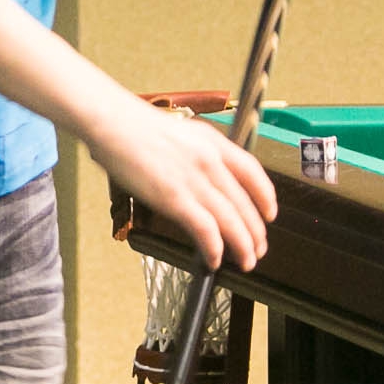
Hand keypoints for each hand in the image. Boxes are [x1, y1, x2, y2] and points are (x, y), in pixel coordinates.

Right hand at [89, 99, 275, 270]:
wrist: (114, 122)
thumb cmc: (136, 128)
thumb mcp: (180, 134)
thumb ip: (197, 155)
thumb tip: (204, 181)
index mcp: (213, 141)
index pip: (253, 172)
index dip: (265, 196)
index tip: (269, 212)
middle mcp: (210, 160)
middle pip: (245, 202)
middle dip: (256, 231)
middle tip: (259, 248)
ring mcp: (194, 179)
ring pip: (232, 220)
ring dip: (243, 245)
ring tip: (246, 261)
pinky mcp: (175, 197)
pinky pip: (205, 230)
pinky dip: (214, 248)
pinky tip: (214, 259)